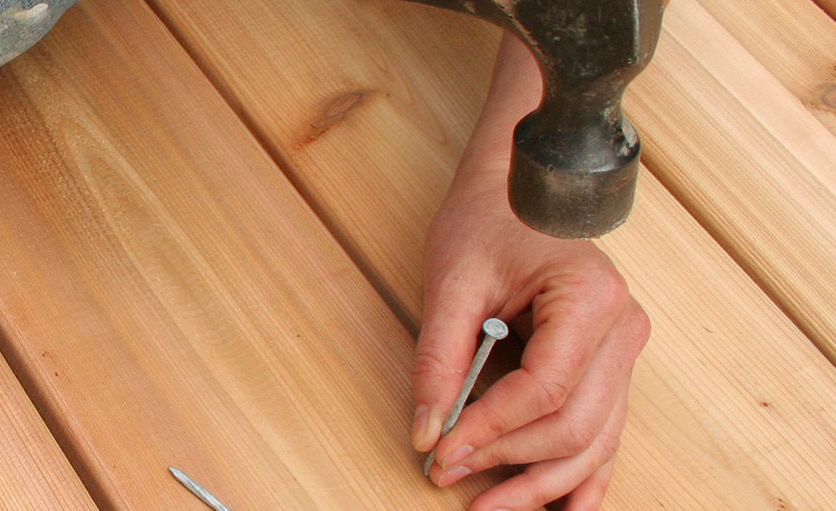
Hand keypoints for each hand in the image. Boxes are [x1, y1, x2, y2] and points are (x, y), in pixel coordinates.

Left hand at [408, 37, 650, 510]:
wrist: (523, 189)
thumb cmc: (490, 220)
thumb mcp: (451, 281)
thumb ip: (439, 359)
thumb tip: (427, 431)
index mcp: (590, 298)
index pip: (545, 389)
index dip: (491, 430)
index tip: (442, 452)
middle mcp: (622, 329)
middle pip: (574, 426)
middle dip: (510, 463)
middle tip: (448, 477)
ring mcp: (623, 352)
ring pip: (594, 442)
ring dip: (542, 485)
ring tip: (490, 509)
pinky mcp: (611, 369)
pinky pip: (605, 434)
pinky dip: (581, 477)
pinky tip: (560, 510)